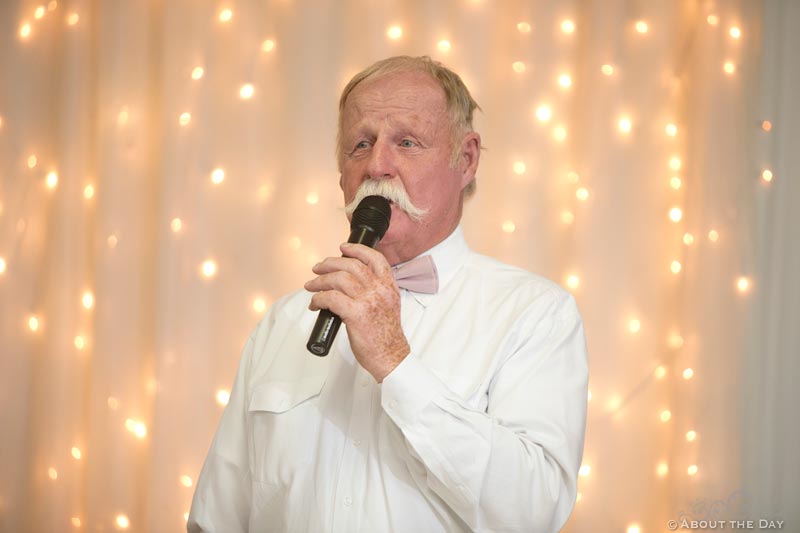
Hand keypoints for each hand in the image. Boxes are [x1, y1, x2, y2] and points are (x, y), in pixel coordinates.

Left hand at [304, 243, 409, 381]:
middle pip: (351, 265)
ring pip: (339, 279)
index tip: (343, 248)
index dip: (357, 249)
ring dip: (320, 281)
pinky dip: (319, 298)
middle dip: (330, 263)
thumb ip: (375, 290)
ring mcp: (368, 301)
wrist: (390, 356)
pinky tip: (315, 304)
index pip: (375, 258)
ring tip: (311, 286)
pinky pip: (331, 298)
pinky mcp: (356, 315)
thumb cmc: (386, 335)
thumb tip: (350, 282)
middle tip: (318, 268)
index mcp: (389, 286)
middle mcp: (380, 290)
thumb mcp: (388, 305)